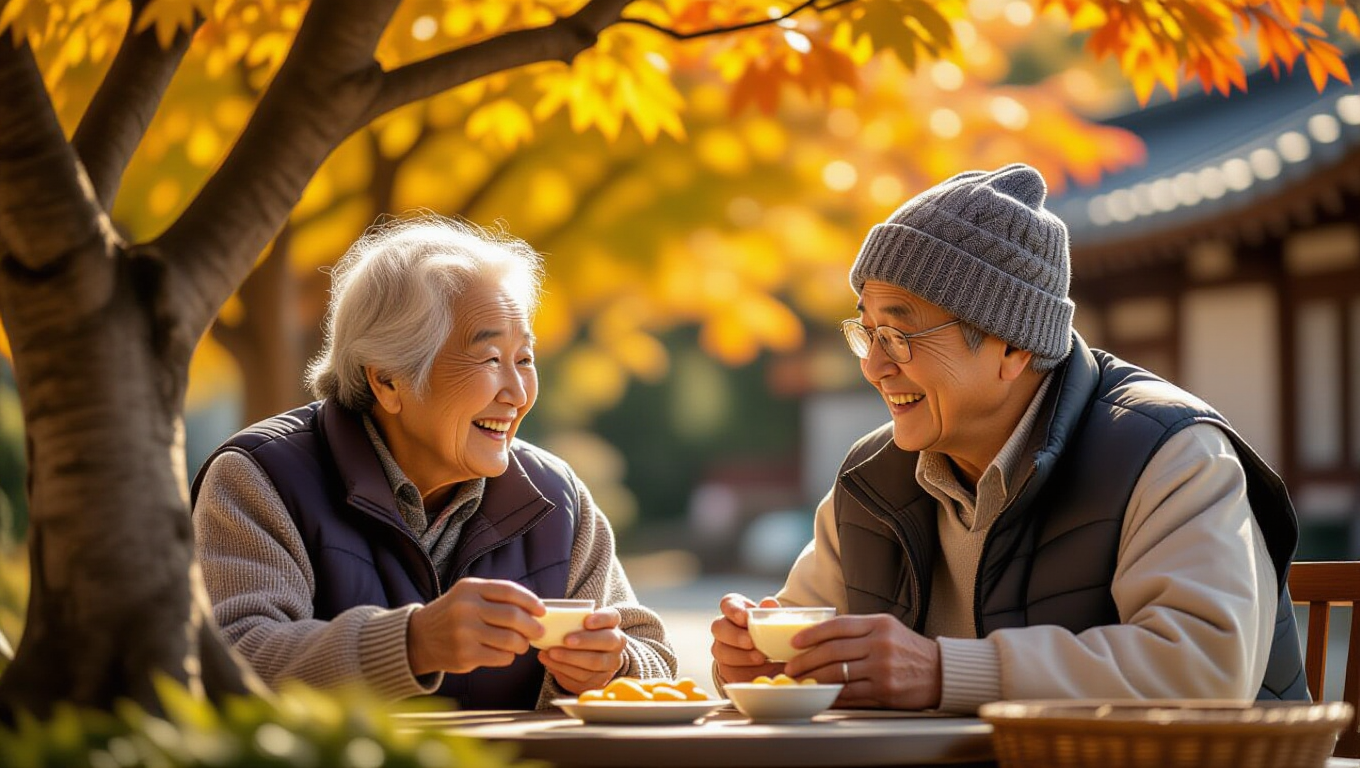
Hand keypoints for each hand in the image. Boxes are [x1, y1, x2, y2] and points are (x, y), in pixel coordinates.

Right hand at [407, 577, 543, 675]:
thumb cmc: (453, 615)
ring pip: (510, 639)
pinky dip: (509, 656)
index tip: (542, 610)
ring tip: (521, 644)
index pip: (509, 591)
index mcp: (470, 589)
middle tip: (538, 631)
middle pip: (513, 616)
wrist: (419, 638)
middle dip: (532, 625)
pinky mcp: (465, 655)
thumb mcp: (468, 596)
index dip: (531, 601)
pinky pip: (501, 657)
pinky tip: (505, 653)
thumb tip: (535, 608)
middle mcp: (466, 609)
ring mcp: (464, 633)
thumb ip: (496, 597)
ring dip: (522, 644)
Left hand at [539, 607, 627, 694]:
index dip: (601, 619)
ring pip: (593, 662)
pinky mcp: (598, 681)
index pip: (612, 617)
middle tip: (565, 640)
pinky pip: (582, 677)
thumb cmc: (580, 636)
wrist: (589, 659)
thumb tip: (549, 622)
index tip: (586, 621)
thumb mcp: (579, 626)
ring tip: (551, 653)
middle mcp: (616, 645)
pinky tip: (550, 662)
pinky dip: (563, 669)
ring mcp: (609, 665)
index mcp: (612, 625)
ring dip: (569, 658)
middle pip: (607, 641)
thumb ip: (570, 622)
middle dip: (585, 641)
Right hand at [710, 593, 782, 683]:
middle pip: (719, 627)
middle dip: (735, 635)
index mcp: (735, 610)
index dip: (733, 610)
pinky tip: (760, 671)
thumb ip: (771, 611)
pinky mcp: (726, 669)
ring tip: (760, 658)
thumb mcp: (774, 620)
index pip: (727, 604)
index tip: (744, 617)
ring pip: (721, 651)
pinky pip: (729, 671)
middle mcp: (724, 628)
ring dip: (740, 656)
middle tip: (751, 642)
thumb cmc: (772, 631)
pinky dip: (744, 672)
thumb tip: (769, 603)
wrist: (772, 657)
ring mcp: (722, 648)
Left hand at [781, 613, 940, 709]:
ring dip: (813, 679)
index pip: (838, 625)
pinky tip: (820, 694)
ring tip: (800, 682)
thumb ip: (858, 630)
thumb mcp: (887, 629)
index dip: (812, 633)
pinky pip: (850, 694)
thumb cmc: (908, 650)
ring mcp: (883, 668)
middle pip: (832, 651)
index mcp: (879, 624)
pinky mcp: (885, 690)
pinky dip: (831, 695)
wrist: (940, 672)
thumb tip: (821, 636)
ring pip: (837, 674)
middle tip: (791, 666)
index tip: (795, 641)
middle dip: (806, 660)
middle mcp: (880, 644)